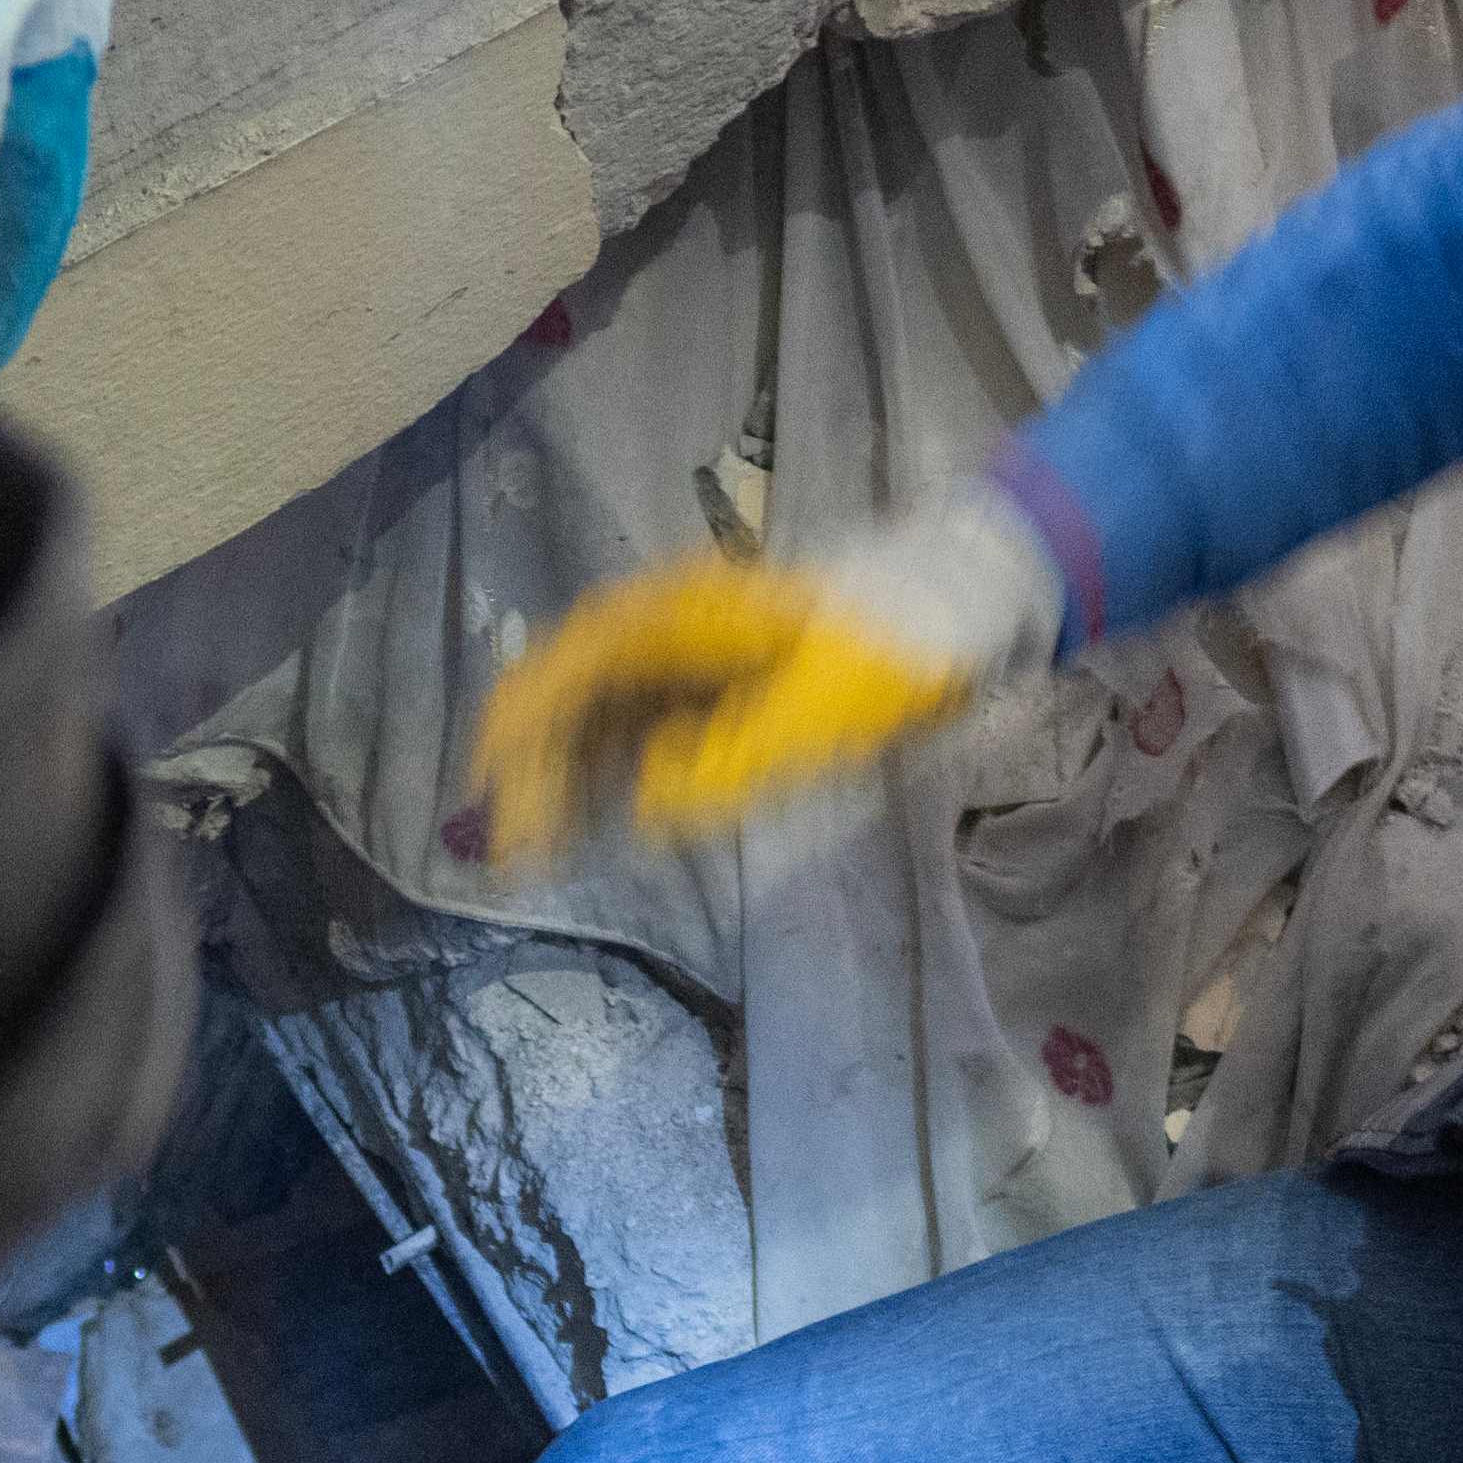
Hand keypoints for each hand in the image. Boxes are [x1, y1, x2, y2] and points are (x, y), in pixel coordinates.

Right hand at [474, 484, 1067, 857]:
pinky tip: (596, 821)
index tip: (504, 814)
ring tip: (541, 850)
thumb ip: (733, 760)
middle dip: (528, 768)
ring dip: (558, 774)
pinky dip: (602, 771)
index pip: (569, 671)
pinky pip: (631, 722)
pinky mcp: (706, 680)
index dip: (524, 741)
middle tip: (514, 857)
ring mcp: (683, 651)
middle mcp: (664, 626)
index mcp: (679, 617)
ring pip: (590, 710)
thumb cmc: (894, 649)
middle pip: (563, 690)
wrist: (957, 605)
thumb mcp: (824, 710)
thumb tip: (650, 804)